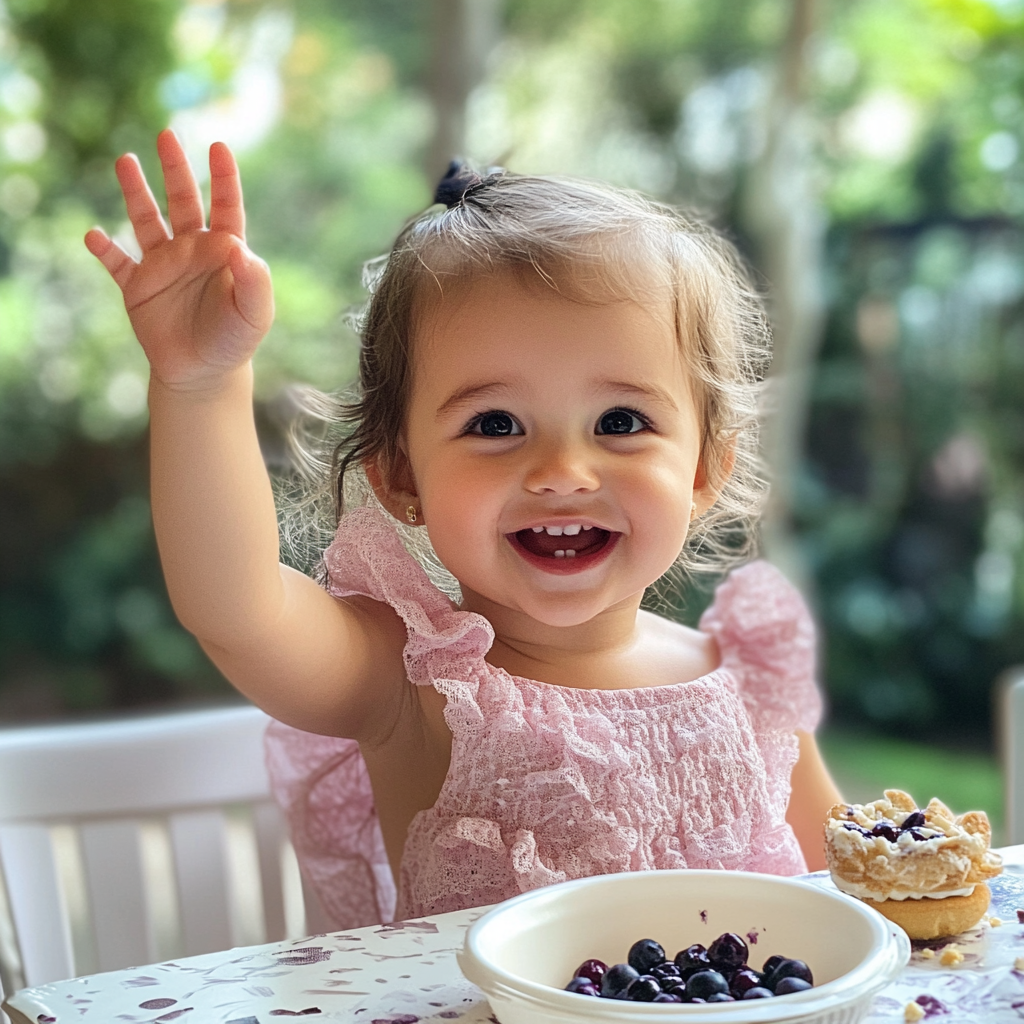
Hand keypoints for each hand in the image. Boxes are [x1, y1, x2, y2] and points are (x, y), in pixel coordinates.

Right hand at [85, 129, 273, 389]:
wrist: (204, 372)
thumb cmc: (235, 340)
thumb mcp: (254, 314)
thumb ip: (254, 281)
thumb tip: (240, 247)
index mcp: (224, 251)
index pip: (226, 207)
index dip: (224, 178)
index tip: (219, 147)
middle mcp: (192, 250)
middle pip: (183, 201)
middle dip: (175, 170)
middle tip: (167, 135)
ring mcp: (163, 265)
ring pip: (146, 220)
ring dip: (136, 193)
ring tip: (126, 161)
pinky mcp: (138, 287)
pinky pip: (117, 263)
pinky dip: (104, 250)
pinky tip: (93, 235)